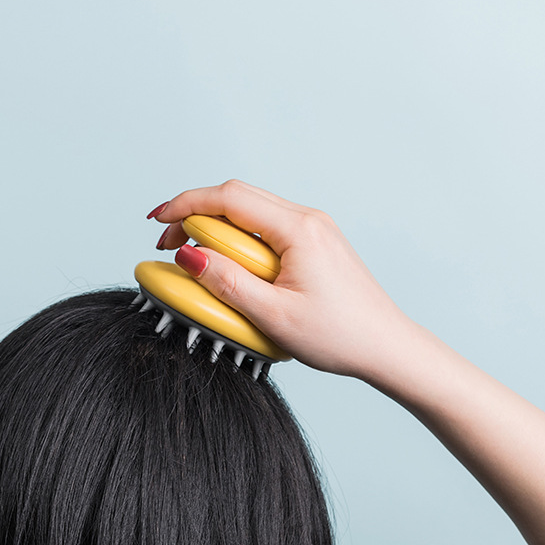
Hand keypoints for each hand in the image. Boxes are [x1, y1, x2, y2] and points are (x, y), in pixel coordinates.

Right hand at [149, 180, 414, 379]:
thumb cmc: (340, 335)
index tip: (158, 221)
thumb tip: (188, 255)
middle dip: (195, 215)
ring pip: (250, 212)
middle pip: (237, 198)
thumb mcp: (274, 316)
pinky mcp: (313, 243)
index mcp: (299, 230)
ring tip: (192, 258)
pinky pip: (265, 229)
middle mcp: (307, 219)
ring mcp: (312, 229)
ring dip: (215, 227)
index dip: (186, 205)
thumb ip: (227, 283)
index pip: (229, 199)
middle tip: (168, 244)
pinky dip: (237, 240)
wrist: (386, 346)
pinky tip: (226, 263)